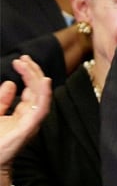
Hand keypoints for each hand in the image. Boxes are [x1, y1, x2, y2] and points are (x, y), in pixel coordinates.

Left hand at [0, 56, 51, 176]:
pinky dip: (44, 94)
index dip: (27, 74)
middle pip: (38, 90)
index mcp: (23, 114)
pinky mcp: (29, 127)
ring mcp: (32, 122)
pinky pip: (41, 108)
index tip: (20, 60)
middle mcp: (31, 117)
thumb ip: (2, 101)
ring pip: (41, 95)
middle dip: (33, 72)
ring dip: (36, 78)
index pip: (31, 90)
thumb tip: (10, 84)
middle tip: (24, 58)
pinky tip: (43, 81)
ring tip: (28, 65)